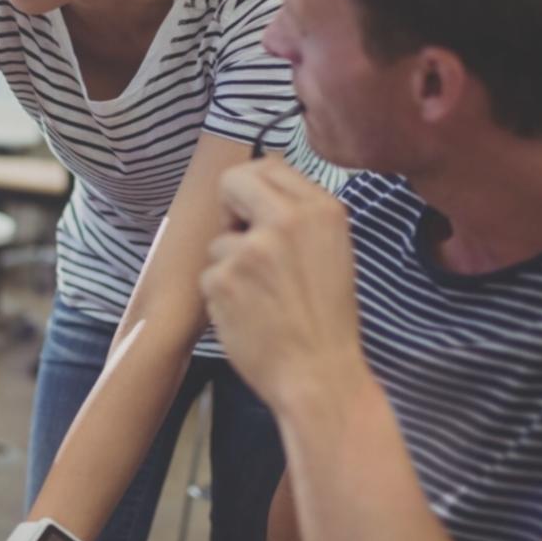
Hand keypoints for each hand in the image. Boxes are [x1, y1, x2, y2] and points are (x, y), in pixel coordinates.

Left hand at [200, 157, 365, 416]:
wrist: (318, 374)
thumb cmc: (326, 318)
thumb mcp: (332, 250)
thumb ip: (300, 216)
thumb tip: (258, 187)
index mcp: (322, 209)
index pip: (268, 166)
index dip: (254, 191)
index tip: (255, 215)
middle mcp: (287, 220)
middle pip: (233, 181)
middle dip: (231, 210)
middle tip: (245, 243)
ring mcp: (251, 249)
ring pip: (219, 239)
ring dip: (230, 265)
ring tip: (261, 297)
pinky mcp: (222, 278)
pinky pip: (209, 273)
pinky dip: (222, 294)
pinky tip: (248, 314)